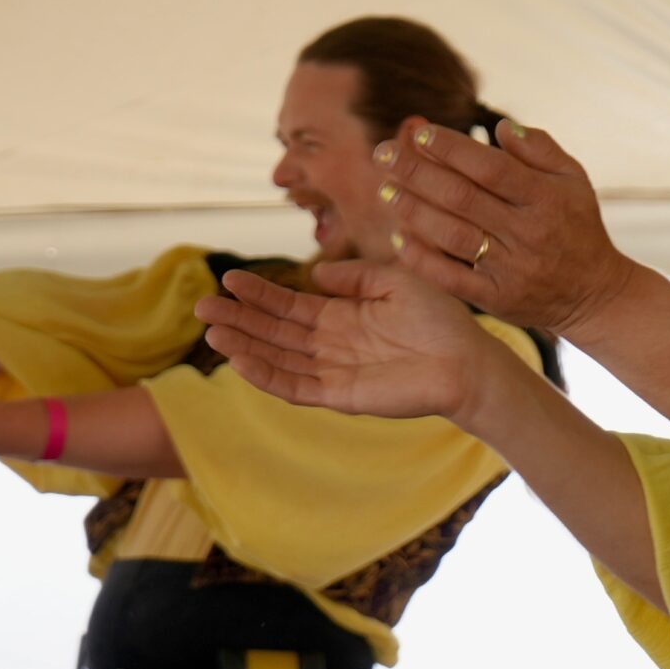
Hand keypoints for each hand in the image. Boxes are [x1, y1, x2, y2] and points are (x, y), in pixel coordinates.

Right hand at [196, 261, 516, 424]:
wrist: (467, 361)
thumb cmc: (440, 321)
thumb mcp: (394, 282)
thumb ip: (353, 277)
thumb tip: (314, 272)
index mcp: (343, 318)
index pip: (290, 306)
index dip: (260, 294)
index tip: (229, 279)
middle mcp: (332, 346)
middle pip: (275, 332)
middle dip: (239, 319)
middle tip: (202, 305)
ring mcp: (333, 372)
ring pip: (278, 359)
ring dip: (245, 346)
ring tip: (213, 330)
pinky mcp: (340, 396)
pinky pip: (296, 387)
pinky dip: (268, 375)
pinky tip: (242, 360)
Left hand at [371, 119, 633, 335]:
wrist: (594, 293)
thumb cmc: (577, 226)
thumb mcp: (574, 179)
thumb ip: (540, 148)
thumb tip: (501, 126)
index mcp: (547, 197)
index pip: (491, 167)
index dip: (453, 149)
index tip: (420, 133)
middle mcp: (528, 231)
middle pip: (462, 197)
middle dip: (417, 173)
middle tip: (382, 154)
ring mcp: (511, 267)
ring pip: (452, 235)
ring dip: (413, 211)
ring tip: (385, 190)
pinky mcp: (497, 298)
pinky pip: (451, 277)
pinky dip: (422, 257)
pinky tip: (398, 236)